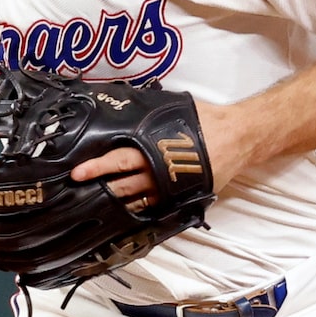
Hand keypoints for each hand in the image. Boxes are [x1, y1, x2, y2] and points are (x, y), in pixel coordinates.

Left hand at [68, 100, 253, 202]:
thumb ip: (148, 114)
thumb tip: (125, 106)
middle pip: (123, 185)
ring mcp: (170, 189)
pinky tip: (127, 210)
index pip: (118, 160)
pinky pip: (156, 207)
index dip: (96, 167)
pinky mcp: (182, 197)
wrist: (237, 137)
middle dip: (101, 188)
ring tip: (98, 203)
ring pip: (137, 201)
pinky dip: (140, 209)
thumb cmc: (206, 121)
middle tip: (81, 192)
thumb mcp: (173, 109)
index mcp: (153, 149)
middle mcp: (158, 172)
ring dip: (117, 202)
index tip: (77, 173)